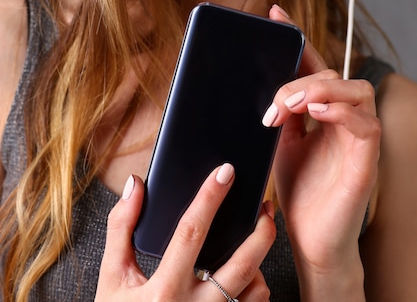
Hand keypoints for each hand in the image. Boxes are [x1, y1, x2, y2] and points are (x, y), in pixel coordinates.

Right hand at [95, 164, 275, 301]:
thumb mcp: (112, 277)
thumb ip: (121, 228)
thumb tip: (135, 185)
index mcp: (164, 292)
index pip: (191, 232)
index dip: (210, 197)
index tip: (225, 171)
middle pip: (241, 265)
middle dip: (260, 231)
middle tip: (266, 206)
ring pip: (255, 290)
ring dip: (259, 261)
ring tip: (254, 239)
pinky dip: (255, 287)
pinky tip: (245, 273)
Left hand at [263, 5, 380, 293]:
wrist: (311, 240)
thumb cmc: (298, 192)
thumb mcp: (279, 144)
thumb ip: (276, 113)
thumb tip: (252, 86)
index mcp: (321, 112)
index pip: (311, 66)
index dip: (296, 38)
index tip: (272, 13)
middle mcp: (343, 118)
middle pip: (332, 74)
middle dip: (300, 79)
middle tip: (273, 103)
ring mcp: (358, 137)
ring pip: (355, 90)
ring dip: (320, 89)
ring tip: (290, 105)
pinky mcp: (367, 160)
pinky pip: (366, 123)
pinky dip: (342, 111)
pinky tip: (316, 112)